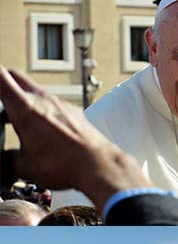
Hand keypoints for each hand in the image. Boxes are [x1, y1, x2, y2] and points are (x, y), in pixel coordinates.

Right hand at [0, 64, 143, 210]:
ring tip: (23, 124)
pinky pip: (55, 107)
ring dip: (27, 102)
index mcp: (24, 106)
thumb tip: (6, 161)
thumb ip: (9, 160)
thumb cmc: (63, 165)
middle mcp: (43, 98)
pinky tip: (48, 132)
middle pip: (16, 77)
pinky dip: (46, 113)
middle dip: (5, 84)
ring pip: (36, 94)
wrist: (101, 167)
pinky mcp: (75, 113)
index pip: (0, 76)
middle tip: (0, 100)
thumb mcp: (26, 167)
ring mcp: (61, 104)